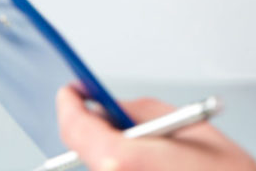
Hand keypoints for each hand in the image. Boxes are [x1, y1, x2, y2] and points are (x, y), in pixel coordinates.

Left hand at [56, 86, 255, 170]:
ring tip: (150, 144)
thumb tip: (108, 108)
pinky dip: (127, 163)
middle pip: (85, 150)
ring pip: (102, 165)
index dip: (70, 104)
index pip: (75, 127)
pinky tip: (154, 161)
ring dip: (113, 149)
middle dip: (94, 127)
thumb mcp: (185, 123)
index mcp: (121, 160)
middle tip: (109, 112)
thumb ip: (137, 111)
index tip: (71, 92)